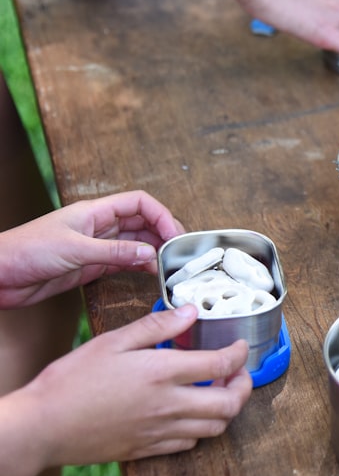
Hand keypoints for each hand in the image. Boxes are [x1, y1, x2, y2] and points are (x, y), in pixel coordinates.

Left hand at [0, 190, 183, 307]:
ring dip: (152, 250)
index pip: (139, 203)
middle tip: (177, 250)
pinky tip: (149, 272)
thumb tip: (149, 253)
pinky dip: (139, 266)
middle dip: (162, 233)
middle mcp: (98, 226)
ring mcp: (95, 246)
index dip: (160, 215)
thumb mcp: (75, 250)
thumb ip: (115, 251)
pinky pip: (123, 261)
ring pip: (135, 242)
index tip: (173, 234)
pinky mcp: (90, 266)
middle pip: (141, 222)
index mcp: (94, 212)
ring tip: (167, 263)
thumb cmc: (25, 251)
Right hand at [2, 305, 250, 475]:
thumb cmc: (72, 381)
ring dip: (226, 409)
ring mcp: (159, 431)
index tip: (240, 346)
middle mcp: (168, 405)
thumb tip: (189, 311)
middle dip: (244, 386)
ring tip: (217, 391)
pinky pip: (188, 444)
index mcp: (162, 373)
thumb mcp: (113, 341)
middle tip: (238, 373)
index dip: (240, 353)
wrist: (41, 426)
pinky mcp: (147, 449)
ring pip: (214, 428)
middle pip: (229, 404)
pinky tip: (189, 413)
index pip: (221, 364)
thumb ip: (156, 325)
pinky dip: (200, 429)